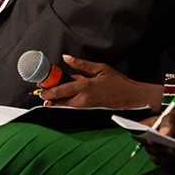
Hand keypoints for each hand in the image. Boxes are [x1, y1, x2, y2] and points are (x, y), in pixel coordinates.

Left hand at [40, 55, 162, 109]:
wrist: (133, 98)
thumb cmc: (119, 84)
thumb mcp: (100, 68)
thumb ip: (81, 64)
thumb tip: (67, 58)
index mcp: (86, 87)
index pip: (60, 89)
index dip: (48, 90)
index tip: (41, 87)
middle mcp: (84, 100)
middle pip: (59, 102)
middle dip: (50, 99)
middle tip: (44, 93)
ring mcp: (87, 110)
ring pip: (65, 110)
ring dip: (57, 105)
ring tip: (53, 100)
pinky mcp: (90, 116)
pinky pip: (74, 114)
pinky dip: (67, 110)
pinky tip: (65, 105)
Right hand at [138, 108, 174, 166]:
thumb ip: (170, 119)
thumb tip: (162, 132)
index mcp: (151, 123)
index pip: (138, 129)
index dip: (141, 134)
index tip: (150, 137)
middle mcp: (150, 136)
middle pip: (146, 144)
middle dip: (158, 144)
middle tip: (170, 144)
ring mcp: (155, 148)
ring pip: (153, 153)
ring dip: (166, 152)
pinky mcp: (162, 157)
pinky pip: (161, 160)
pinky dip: (170, 158)